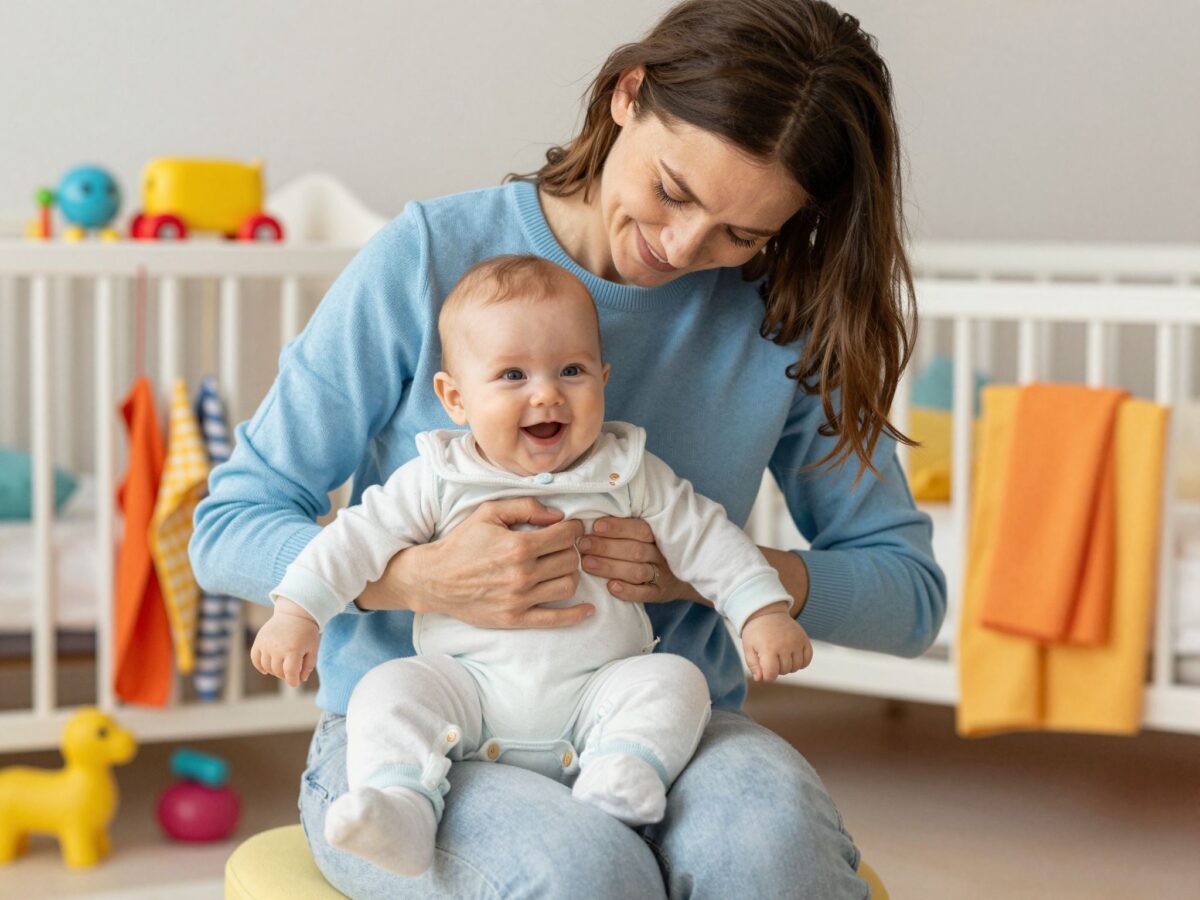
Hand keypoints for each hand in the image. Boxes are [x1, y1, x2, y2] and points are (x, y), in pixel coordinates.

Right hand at [250, 598, 319, 686]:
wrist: (295, 613)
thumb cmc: (306, 632)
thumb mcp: (313, 648)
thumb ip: (308, 666)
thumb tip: (300, 680)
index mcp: (293, 650)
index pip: (290, 674)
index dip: (293, 681)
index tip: (295, 683)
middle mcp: (277, 648)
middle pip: (278, 672)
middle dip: (285, 675)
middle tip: (292, 671)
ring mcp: (266, 644)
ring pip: (266, 667)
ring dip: (274, 670)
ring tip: (282, 666)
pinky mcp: (259, 641)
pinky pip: (255, 659)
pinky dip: (260, 666)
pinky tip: (266, 669)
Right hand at [362, 498, 592, 628]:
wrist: (434, 579)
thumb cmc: (462, 543)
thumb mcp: (489, 513)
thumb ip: (526, 507)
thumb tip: (558, 515)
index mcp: (518, 546)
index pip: (565, 536)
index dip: (572, 529)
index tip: (570, 527)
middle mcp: (523, 574)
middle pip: (570, 560)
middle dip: (570, 549)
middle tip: (561, 546)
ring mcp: (520, 599)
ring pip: (568, 585)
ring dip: (570, 574)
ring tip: (560, 567)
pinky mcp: (515, 619)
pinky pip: (555, 619)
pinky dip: (576, 615)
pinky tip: (588, 609)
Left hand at [577, 516, 705, 604]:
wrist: (682, 577)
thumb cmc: (654, 550)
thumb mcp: (648, 536)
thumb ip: (627, 528)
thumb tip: (592, 518)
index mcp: (658, 536)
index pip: (641, 529)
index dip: (618, 527)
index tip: (596, 526)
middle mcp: (661, 555)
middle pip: (635, 550)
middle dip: (606, 547)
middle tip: (583, 545)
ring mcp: (662, 576)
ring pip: (637, 572)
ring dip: (610, 567)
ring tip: (587, 563)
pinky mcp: (659, 594)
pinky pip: (644, 594)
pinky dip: (627, 591)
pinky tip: (611, 587)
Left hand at [741, 602, 812, 681]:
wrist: (767, 613)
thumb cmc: (755, 633)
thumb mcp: (748, 647)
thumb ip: (753, 665)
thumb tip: (760, 679)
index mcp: (768, 648)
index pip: (771, 675)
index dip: (767, 676)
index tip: (764, 669)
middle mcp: (784, 645)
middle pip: (784, 671)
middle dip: (777, 669)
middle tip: (771, 657)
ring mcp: (796, 642)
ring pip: (796, 667)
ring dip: (788, 666)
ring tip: (780, 656)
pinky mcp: (804, 639)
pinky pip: (807, 659)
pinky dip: (801, 662)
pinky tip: (792, 656)